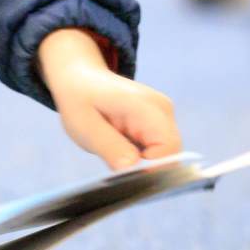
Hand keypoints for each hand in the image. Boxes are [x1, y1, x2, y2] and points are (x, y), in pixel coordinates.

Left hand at [36, 28, 181, 169]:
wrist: (79, 79)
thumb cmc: (79, 100)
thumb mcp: (85, 127)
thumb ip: (110, 147)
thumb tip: (132, 168)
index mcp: (146, 106)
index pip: (169, 149)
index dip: (151, 167)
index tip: (124, 170)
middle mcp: (162, 108)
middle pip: (170, 154)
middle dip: (144, 165)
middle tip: (112, 154)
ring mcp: (163, 113)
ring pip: (164, 154)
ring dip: (140, 159)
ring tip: (113, 143)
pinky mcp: (159, 121)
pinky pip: (157, 148)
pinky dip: (140, 153)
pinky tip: (119, 141)